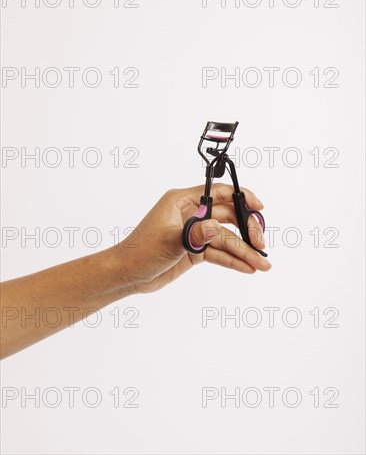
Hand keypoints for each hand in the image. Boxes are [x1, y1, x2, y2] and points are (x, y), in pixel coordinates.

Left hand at [118, 183, 270, 293]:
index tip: (259, 207)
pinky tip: (248, 268)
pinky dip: (233, 260)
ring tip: (262, 264)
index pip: (218, 193)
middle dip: (247, 230)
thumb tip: (216, 228)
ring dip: (244, 251)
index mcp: (182, 201)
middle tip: (261, 245)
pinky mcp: (195, 250)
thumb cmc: (140, 251)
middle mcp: (191, 214)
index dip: (242, 198)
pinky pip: (219, 253)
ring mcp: (194, 233)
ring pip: (226, 238)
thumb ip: (193, 234)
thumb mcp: (167, 241)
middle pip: (228, 217)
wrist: (127, 274)